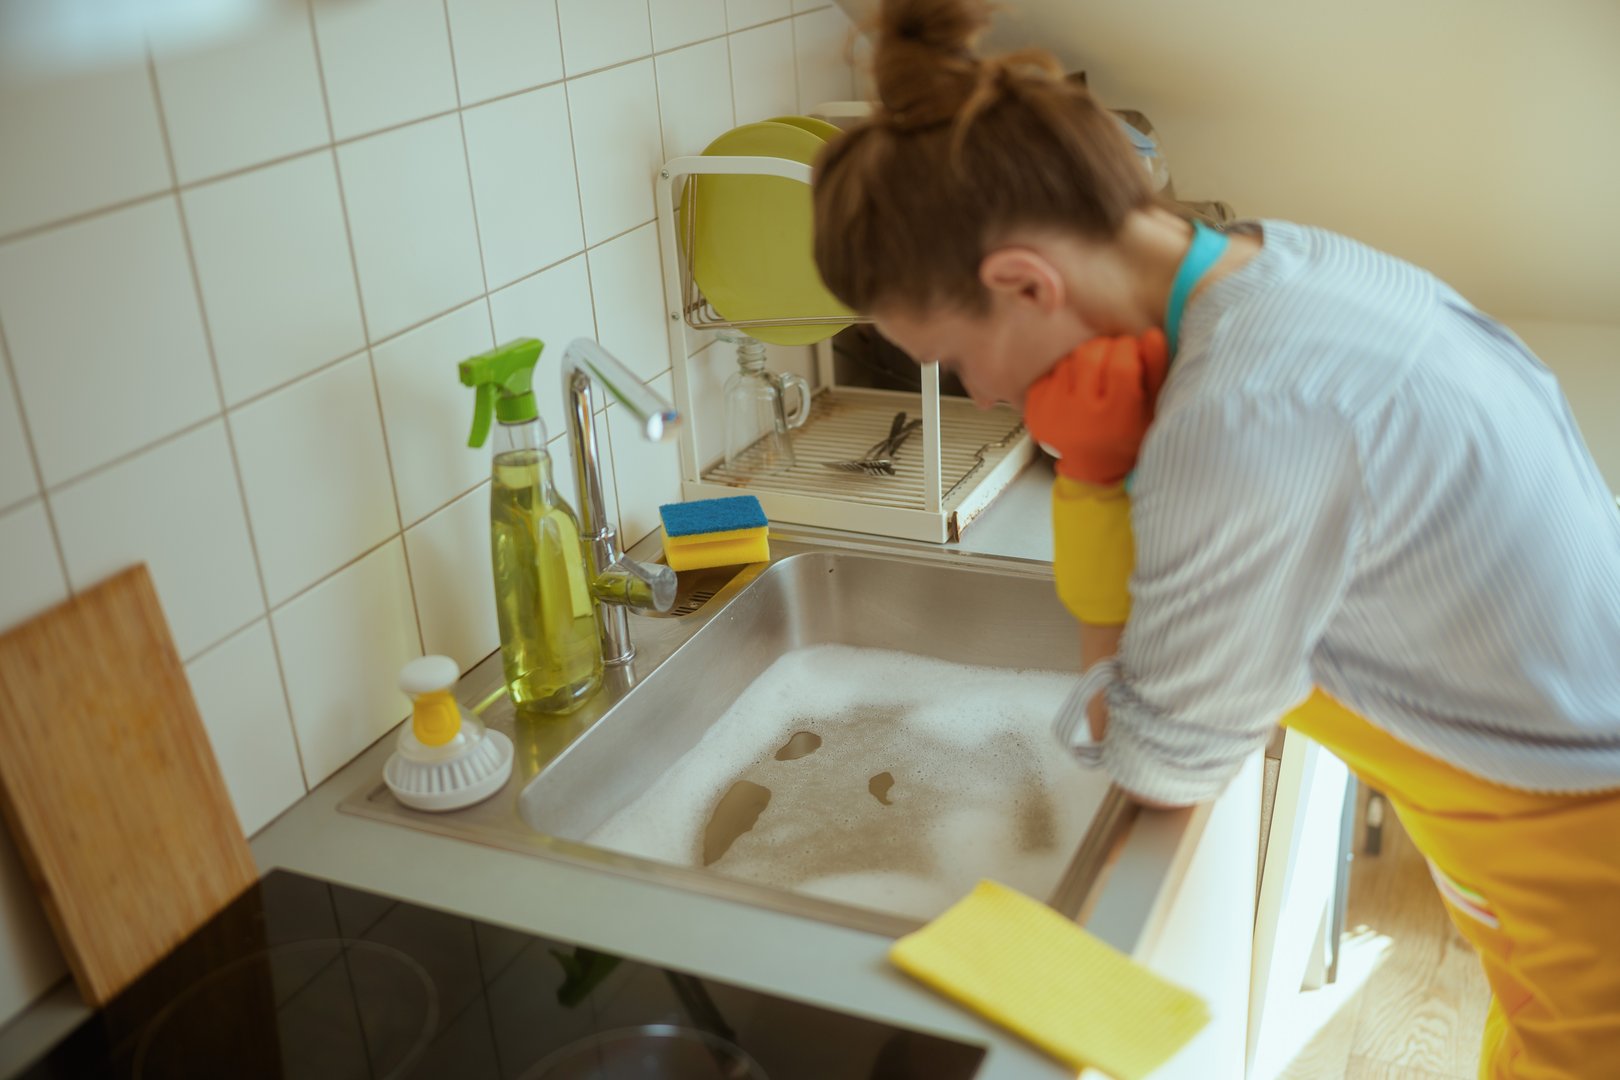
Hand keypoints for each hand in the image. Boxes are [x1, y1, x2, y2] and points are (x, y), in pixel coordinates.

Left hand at [1023, 330, 1168, 485]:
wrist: (1092, 466)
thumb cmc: (1128, 435)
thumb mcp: (1153, 407)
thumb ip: (1156, 369)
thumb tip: (1151, 334)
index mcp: (1116, 416)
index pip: (1121, 362)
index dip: (1128, 348)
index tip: (1131, 351)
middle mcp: (1080, 414)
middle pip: (1090, 354)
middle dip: (1105, 349)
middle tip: (1112, 361)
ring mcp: (1052, 412)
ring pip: (1069, 360)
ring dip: (1084, 362)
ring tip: (1094, 382)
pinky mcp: (1034, 408)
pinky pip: (1051, 373)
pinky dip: (1065, 375)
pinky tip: (1075, 392)